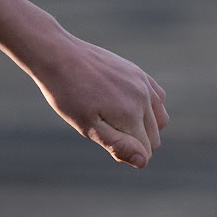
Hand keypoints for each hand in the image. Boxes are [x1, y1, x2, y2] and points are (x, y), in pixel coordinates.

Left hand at [32, 36, 167, 168]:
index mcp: (130, 115)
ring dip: (144, 126)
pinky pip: (158, 98)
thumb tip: (143, 161)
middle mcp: (143, 98)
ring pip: (160, 120)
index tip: (102, 138)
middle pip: (154, 138)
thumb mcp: (86, 125)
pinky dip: (148, 107)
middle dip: (133, 140)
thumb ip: (117, 144)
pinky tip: (126, 104)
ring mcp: (143, 83)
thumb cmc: (67, 93)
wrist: (57, 55)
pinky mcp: (139, 72)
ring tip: (113, 117)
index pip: (144, 151)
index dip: (124, 151)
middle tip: (102, 126)